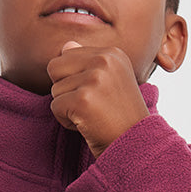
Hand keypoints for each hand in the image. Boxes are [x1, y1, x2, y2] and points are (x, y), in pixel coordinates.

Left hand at [47, 42, 149, 157]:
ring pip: (55, 90)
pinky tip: (87, 125)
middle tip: (90, 105)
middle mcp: (104, 60)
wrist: (135, 146)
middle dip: (65, 90)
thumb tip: (66, 45)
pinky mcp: (83, 99)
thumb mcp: (109, 82)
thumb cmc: (120, 117)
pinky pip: (55, 107)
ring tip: (92, 116)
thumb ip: (87, 62)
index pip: (66, 55)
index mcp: (112, 53)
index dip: (74, 80)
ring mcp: (95, 79)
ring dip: (68, 109)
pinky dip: (66, 121)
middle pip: (54, 68)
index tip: (97, 94)